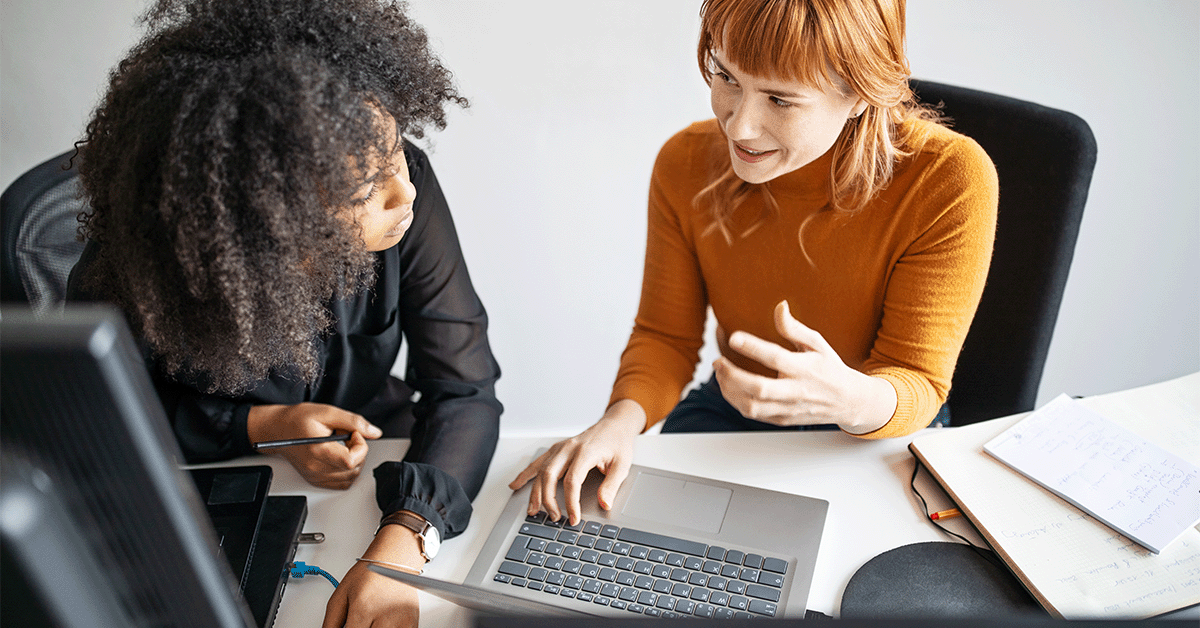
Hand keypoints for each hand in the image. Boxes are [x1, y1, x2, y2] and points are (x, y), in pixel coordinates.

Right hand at [248, 402, 381, 488]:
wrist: (277, 430)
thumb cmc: (297, 420)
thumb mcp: (327, 412)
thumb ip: (353, 422)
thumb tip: (374, 432)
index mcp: (318, 451)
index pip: (351, 460)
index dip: (360, 445)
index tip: (354, 433)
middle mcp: (315, 468)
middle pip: (353, 469)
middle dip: (358, 451)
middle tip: (347, 436)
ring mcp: (315, 476)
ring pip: (350, 477)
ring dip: (353, 461)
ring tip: (341, 445)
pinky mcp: (315, 479)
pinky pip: (341, 482)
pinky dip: (346, 470)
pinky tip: (339, 455)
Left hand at [323, 524, 423, 627]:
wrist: (395, 559)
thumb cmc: (369, 573)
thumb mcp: (340, 595)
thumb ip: (330, 622)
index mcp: (363, 610)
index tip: (348, 627)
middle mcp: (384, 618)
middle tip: (359, 623)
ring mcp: (401, 623)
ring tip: (370, 622)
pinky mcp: (412, 624)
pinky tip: (382, 624)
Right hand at [508, 400, 643, 524]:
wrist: (614, 425)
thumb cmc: (618, 443)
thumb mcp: (622, 465)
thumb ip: (611, 486)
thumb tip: (604, 504)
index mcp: (586, 451)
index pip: (573, 481)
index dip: (571, 502)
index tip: (573, 518)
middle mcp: (569, 448)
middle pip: (551, 475)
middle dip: (549, 500)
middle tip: (555, 518)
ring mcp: (560, 448)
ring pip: (541, 470)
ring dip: (535, 492)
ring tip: (533, 511)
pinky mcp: (556, 449)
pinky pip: (537, 463)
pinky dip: (525, 475)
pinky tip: (516, 485)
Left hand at [715, 300, 896, 433]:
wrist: (848, 401)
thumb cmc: (829, 367)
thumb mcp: (817, 343)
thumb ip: (794, 327)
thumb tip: (779, 305)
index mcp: (804, 368)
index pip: (776, 358)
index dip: (753, 347)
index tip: (733, 337)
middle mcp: (796, 391)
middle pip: (759, 388)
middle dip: (733, 376)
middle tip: (718, 362)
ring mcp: (788, 408)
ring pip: (752, 406)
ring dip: (729, 390)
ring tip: (721, 373)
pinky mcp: (782, 419)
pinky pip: (754, 415)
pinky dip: (736, 401)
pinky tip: (729, 387)